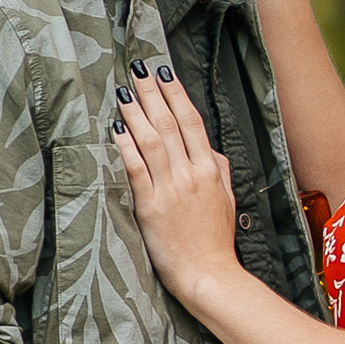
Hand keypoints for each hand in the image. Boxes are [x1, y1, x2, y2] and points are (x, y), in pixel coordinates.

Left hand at [116, 70, 238, 306]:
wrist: (210, 274)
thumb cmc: (217, 242)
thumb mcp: (227, 201)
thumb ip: (218, 171)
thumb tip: (210, 149)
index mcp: (210, 170)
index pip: (192, 123)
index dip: (177, 95)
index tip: (164, 73)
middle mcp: (191, 174)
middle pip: (170, 124)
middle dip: (153, 93)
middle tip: (138, 68)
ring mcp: (171, 189)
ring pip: (152, 141)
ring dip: (137, 113)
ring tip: (124, 91)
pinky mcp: (152, 207)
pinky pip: (137, 169)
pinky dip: (127, 146)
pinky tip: (117, 128)